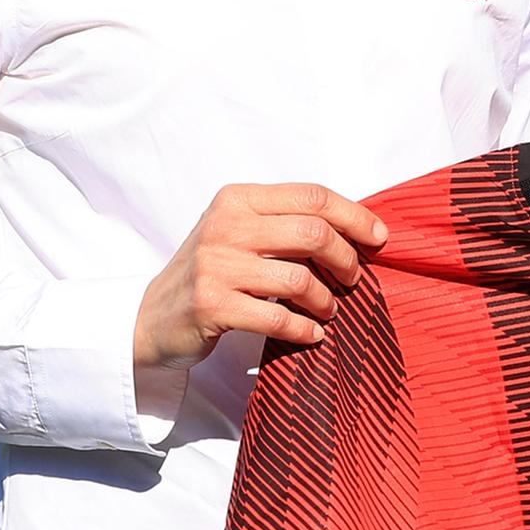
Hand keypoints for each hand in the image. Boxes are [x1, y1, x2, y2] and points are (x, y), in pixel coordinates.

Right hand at [133, 183, 390, 366]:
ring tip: (327, 309)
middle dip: (346, 259)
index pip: (312, 196)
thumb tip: (358, 229)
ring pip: (300, 278)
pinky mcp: (212, 305)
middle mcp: (225, 226)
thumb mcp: (239, 233)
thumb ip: (284, 223)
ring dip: (326, 300)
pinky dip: (306, 329)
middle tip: (352, 279)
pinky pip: (279, 317)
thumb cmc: (210, 272)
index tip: (378, 238)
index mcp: (237, 199)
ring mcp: (215, 266)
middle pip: (313, 233)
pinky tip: (311, 333)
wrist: (151, 317)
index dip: (354, 216)